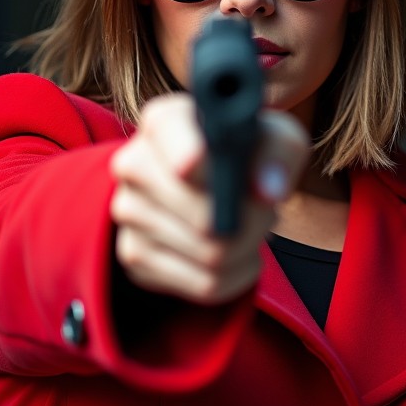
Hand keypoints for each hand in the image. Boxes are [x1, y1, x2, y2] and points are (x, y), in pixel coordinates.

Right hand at [109, 92, 308, 304]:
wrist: (222, 184)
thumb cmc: (248, 154)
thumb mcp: (276, 139)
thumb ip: (278, 154)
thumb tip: (265, 191)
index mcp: (163, 122)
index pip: (184, 154)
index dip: (213, 173)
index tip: (234, 178)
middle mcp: (133, 162)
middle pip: (206, 219)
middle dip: (250, 221)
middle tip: (262, 208)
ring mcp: (127, 212)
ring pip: (210, 254)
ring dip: (246, 246)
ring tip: (246, 223)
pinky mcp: (133, 256)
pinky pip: (204, 284)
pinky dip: (236, 274)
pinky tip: (235, 252)